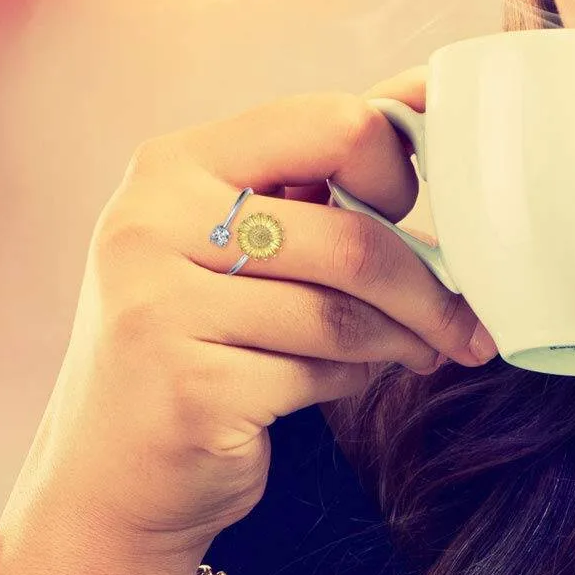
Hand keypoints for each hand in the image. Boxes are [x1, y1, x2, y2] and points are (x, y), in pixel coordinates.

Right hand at [0, 67, 495, 574]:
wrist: (110, 477)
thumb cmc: (197, 343)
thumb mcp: (232, 244)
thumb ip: (311, 182)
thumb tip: (426, 97)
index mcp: (173, 165)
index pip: (330, 123)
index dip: (398, 170)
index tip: (415, 214)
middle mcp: (150, 223)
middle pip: (349, 236)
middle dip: (427, 287)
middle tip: (464, 323)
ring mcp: (157, 306)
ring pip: (342, 313)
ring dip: (402, 340)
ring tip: (416, 352)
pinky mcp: (187, 386)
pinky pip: (320, 372)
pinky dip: (351, 381)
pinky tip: (340, 384)